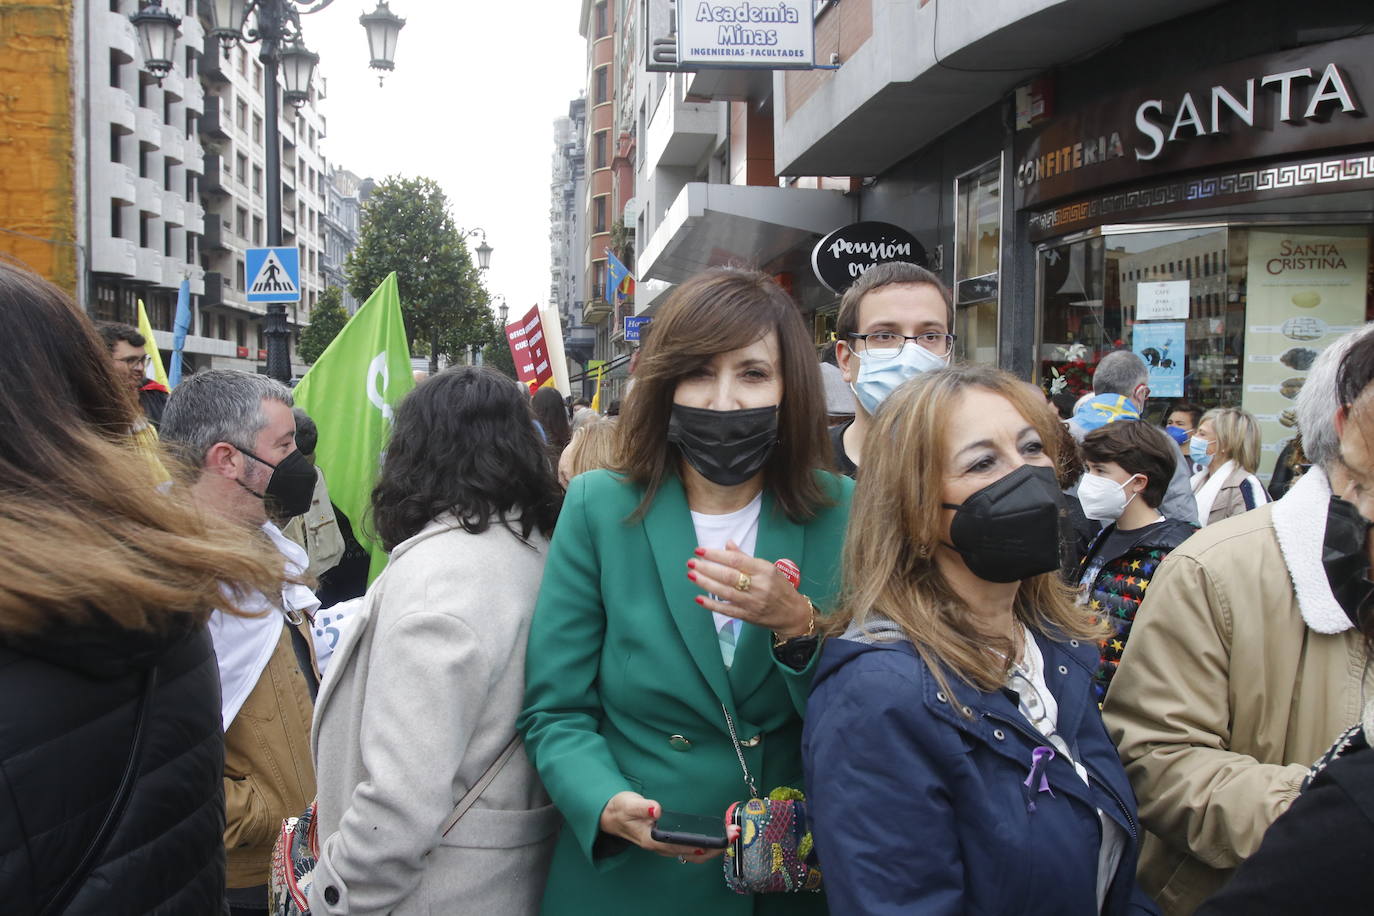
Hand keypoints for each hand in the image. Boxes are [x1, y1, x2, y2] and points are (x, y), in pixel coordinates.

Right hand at [598, 791, 734, 862]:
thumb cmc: (621, 810)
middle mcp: (661, 847)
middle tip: (734, 833)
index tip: (719, 837)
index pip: (682, 846)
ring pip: (694, 852)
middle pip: (693, 853)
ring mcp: (666, 846)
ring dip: (714, 846)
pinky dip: (706, 843)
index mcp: (653, 840)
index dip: (702, 843)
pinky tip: (716, 835)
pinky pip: (691, 847)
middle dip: (715, 846)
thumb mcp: (628, 804)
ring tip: (730, 834)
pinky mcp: (669, 841)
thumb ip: (642, 807)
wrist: (612, 817)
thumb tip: (656, 810)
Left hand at [687, 541, 811, 637]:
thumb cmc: (779, 587)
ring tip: (691, 575)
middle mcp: (759, 586)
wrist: (792, 613)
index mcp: (764, 570)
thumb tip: (727, 544)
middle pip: (729, 576)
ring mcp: (753, 603)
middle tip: (691, 562)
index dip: (717, 555)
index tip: (700, 550)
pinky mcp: (748, 616)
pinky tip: (699, 598)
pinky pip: (727, 610)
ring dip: (706, 583)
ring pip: (725, 592)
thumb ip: (746, 557)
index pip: (737, 560)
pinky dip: (712, 604)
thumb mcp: (768, 568)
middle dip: (707, 568)